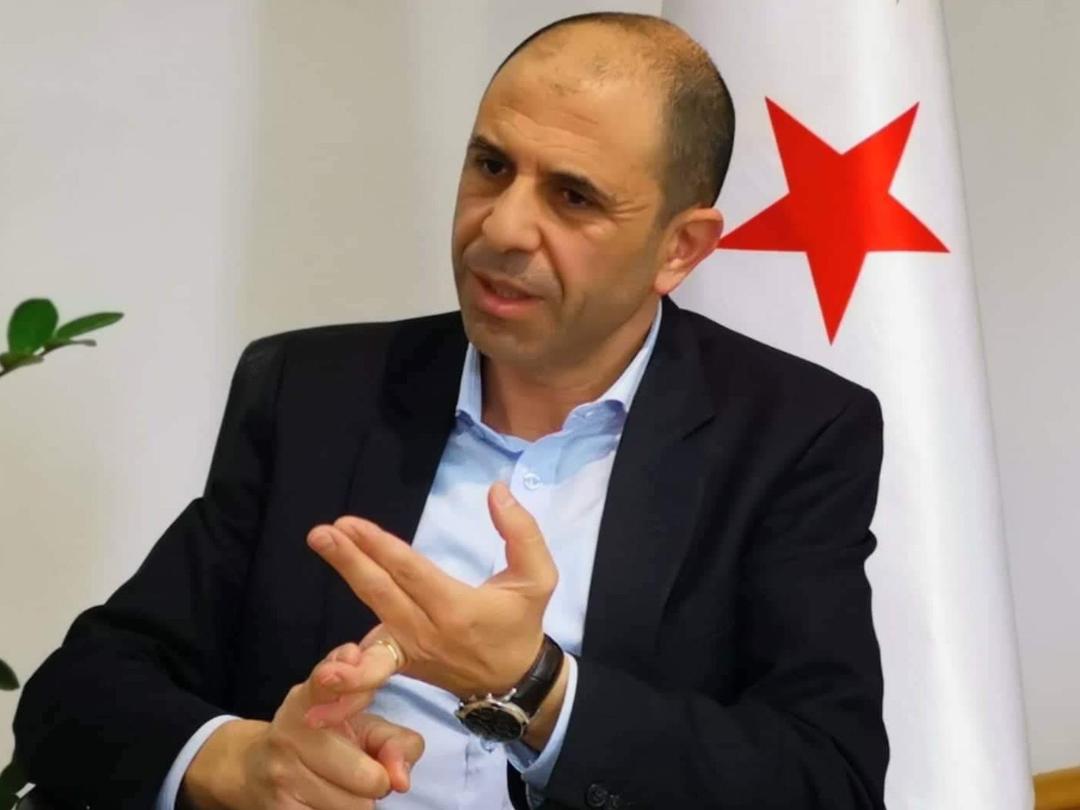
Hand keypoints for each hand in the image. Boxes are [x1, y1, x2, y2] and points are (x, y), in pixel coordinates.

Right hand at [181, 643, 423, 809]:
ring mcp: (282, 775)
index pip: (324, 681)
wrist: (252, 770)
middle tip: (365, 773)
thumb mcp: (360, 726)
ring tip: (343, 788)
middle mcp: (291, 732)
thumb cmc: (321, 741)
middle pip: (368, 777)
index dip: (339, 675)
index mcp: (309, 699)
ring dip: (360, 804)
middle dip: (376, 781)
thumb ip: (394, 741)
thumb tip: (401, 781)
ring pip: (356, 808)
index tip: (353, 657)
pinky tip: (327, 801)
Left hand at [306, 481, 557, 699]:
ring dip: (343, 586)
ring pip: (370, 618)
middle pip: (380, 592)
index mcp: (457, 608)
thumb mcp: (539, 577)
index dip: (379, 547)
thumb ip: (522, 532)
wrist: (514, 682)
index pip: (411, 572)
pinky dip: (346, 667)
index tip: (350, 524)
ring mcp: (410, 652)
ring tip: (320, 556)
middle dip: (348, 561)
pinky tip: (322, 665)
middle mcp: (428, 632)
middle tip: (321, 534)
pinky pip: (369, 660)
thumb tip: (497, 491)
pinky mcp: (401, 663)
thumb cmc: (521, 623)